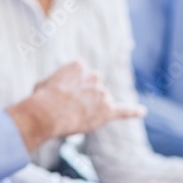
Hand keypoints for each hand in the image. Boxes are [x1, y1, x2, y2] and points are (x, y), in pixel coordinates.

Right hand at [7, 61, 145, 152]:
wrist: (45, 114)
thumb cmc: (41, 99)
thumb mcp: (44, 83)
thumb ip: (58, 83)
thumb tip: (60, 92)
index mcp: (79, 65)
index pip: (80, 76)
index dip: (71, 89)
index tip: (61, 96)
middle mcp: (94, 75)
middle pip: (94, 88)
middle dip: (85, 97)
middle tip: (69, 107)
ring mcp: (102, 93)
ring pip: (101, 103)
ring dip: (91, 110)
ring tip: (73, 116)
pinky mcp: (108, 110)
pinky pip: (123, 110)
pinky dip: (133, 112)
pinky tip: (142, 112)